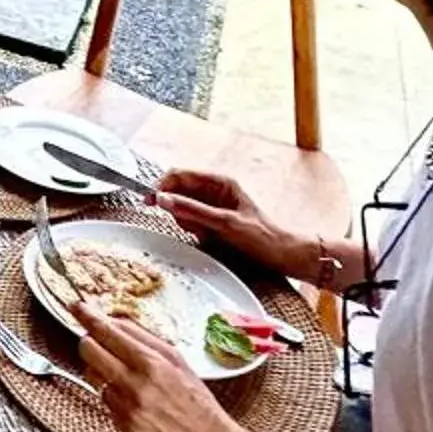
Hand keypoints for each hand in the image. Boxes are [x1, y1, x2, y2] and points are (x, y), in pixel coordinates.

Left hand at [75, 308, 256, 431]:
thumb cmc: (199, 404)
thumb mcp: (179, 362)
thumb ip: (144, 338)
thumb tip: (116, 321)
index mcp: (152, 364)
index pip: (107, 332)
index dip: (88, 316)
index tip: (78, 307)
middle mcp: (135, 386)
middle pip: (88, 350)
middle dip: (90, 341)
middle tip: (99, 341)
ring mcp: (126, 409)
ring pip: (92, 376)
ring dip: (101, 370)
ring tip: (126, 376)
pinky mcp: (123, 428)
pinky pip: (104, 401)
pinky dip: (113, 395)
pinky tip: (135, 400)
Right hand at [155, 170, 304, 279]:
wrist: (283, 256)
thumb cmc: (261, 236)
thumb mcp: (224, 223)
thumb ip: (192, 210)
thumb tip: (161, 199)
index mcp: (218, 181)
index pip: (179, 175)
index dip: (162, 186)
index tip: (150, 202)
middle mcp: (213, 190)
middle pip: (178, 192)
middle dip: (178, 209)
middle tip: (192, 225)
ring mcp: (212, 206)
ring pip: (182, 209)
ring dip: (188, 223)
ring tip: (207, 234)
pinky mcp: (212, 221)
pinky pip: (192, 222)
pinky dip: (194, 231)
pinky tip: (209, 238)